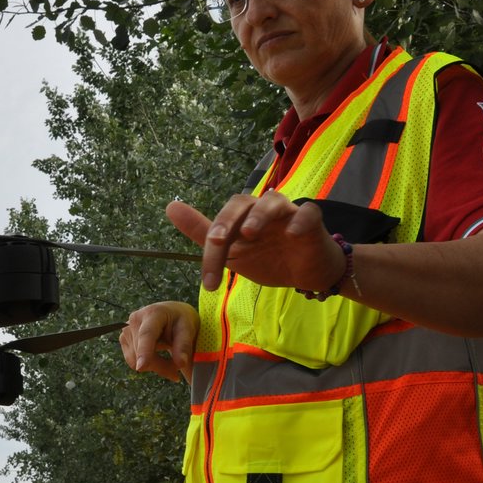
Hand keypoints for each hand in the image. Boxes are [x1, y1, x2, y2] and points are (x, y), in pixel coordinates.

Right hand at [120, 300, 197, 382]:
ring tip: (170, 360)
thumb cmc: (181, 322)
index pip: (147, 334)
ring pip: (136, 360)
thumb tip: (181, 364)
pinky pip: (132, 361)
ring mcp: (126, 329)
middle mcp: (135, 319)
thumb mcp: (188, 330)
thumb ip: (184, 346)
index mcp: (154, 313)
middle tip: (178, 366)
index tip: (141, 367)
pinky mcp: (123, 338)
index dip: (144, 351)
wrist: (172, 316)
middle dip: (161, 365)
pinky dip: (146, 365)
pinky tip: (157, 356)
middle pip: (143, 353)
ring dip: (154, 366)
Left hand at [166, 197, 346, 293]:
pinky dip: (300, 220)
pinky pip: (308, 213)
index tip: (209, 282)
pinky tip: (292, 234)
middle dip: (227, 221)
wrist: (305, 274)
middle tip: (218, 242)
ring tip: (249, 232)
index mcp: (243, 216)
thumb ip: (203, 232)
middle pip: (243, 203)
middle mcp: (263, 209)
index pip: (222, 221)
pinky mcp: (312, 222)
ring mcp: (288, 213)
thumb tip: (170, 207)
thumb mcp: (233, 252)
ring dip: (259, 215)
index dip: (211, 247)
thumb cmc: (267, 258)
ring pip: (273, 201)